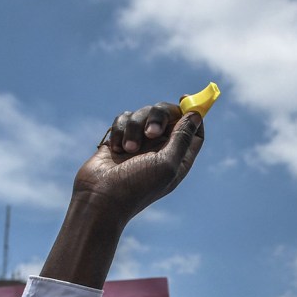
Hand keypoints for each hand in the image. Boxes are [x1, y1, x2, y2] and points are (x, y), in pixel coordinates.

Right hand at [71, 104, 205, 227]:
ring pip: (142, 114)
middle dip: (157, 116)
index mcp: (178, 157)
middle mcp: (160, 149)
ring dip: (133, 128)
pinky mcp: (119, 138)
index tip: (185, 99)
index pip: (193, 131)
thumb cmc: (136, 186)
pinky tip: (115, 149)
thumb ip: (182, 138)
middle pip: (167, 115)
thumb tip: (196, 115)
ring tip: (127, 150)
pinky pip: (123, 119)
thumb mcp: (167, 163)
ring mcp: (139, 143)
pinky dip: (119, 130)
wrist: (100, 197)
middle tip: (150, 133)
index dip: (193, 114)